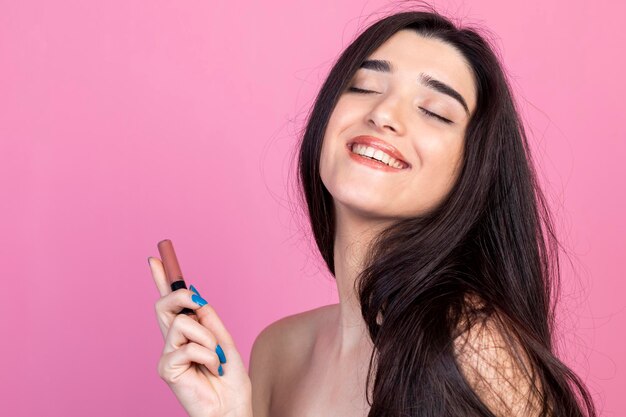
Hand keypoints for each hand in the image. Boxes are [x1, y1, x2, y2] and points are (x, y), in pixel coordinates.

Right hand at [148, 257, 251, 416]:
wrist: (231, 407)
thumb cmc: (228, 378)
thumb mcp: (223, 339)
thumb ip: (208, 318)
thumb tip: (194, 294)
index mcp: (187, 332)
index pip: (170, 302)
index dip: (161, 280)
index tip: (156, 259)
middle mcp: (173, 341)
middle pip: (163, 305)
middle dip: (181, 296)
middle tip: (198, 302)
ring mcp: (167, 354)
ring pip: (181, 324)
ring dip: (207, 337)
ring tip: (216, 357)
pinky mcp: (166, 368)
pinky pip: (187, 347)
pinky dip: (207, 355)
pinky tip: (212, 369)